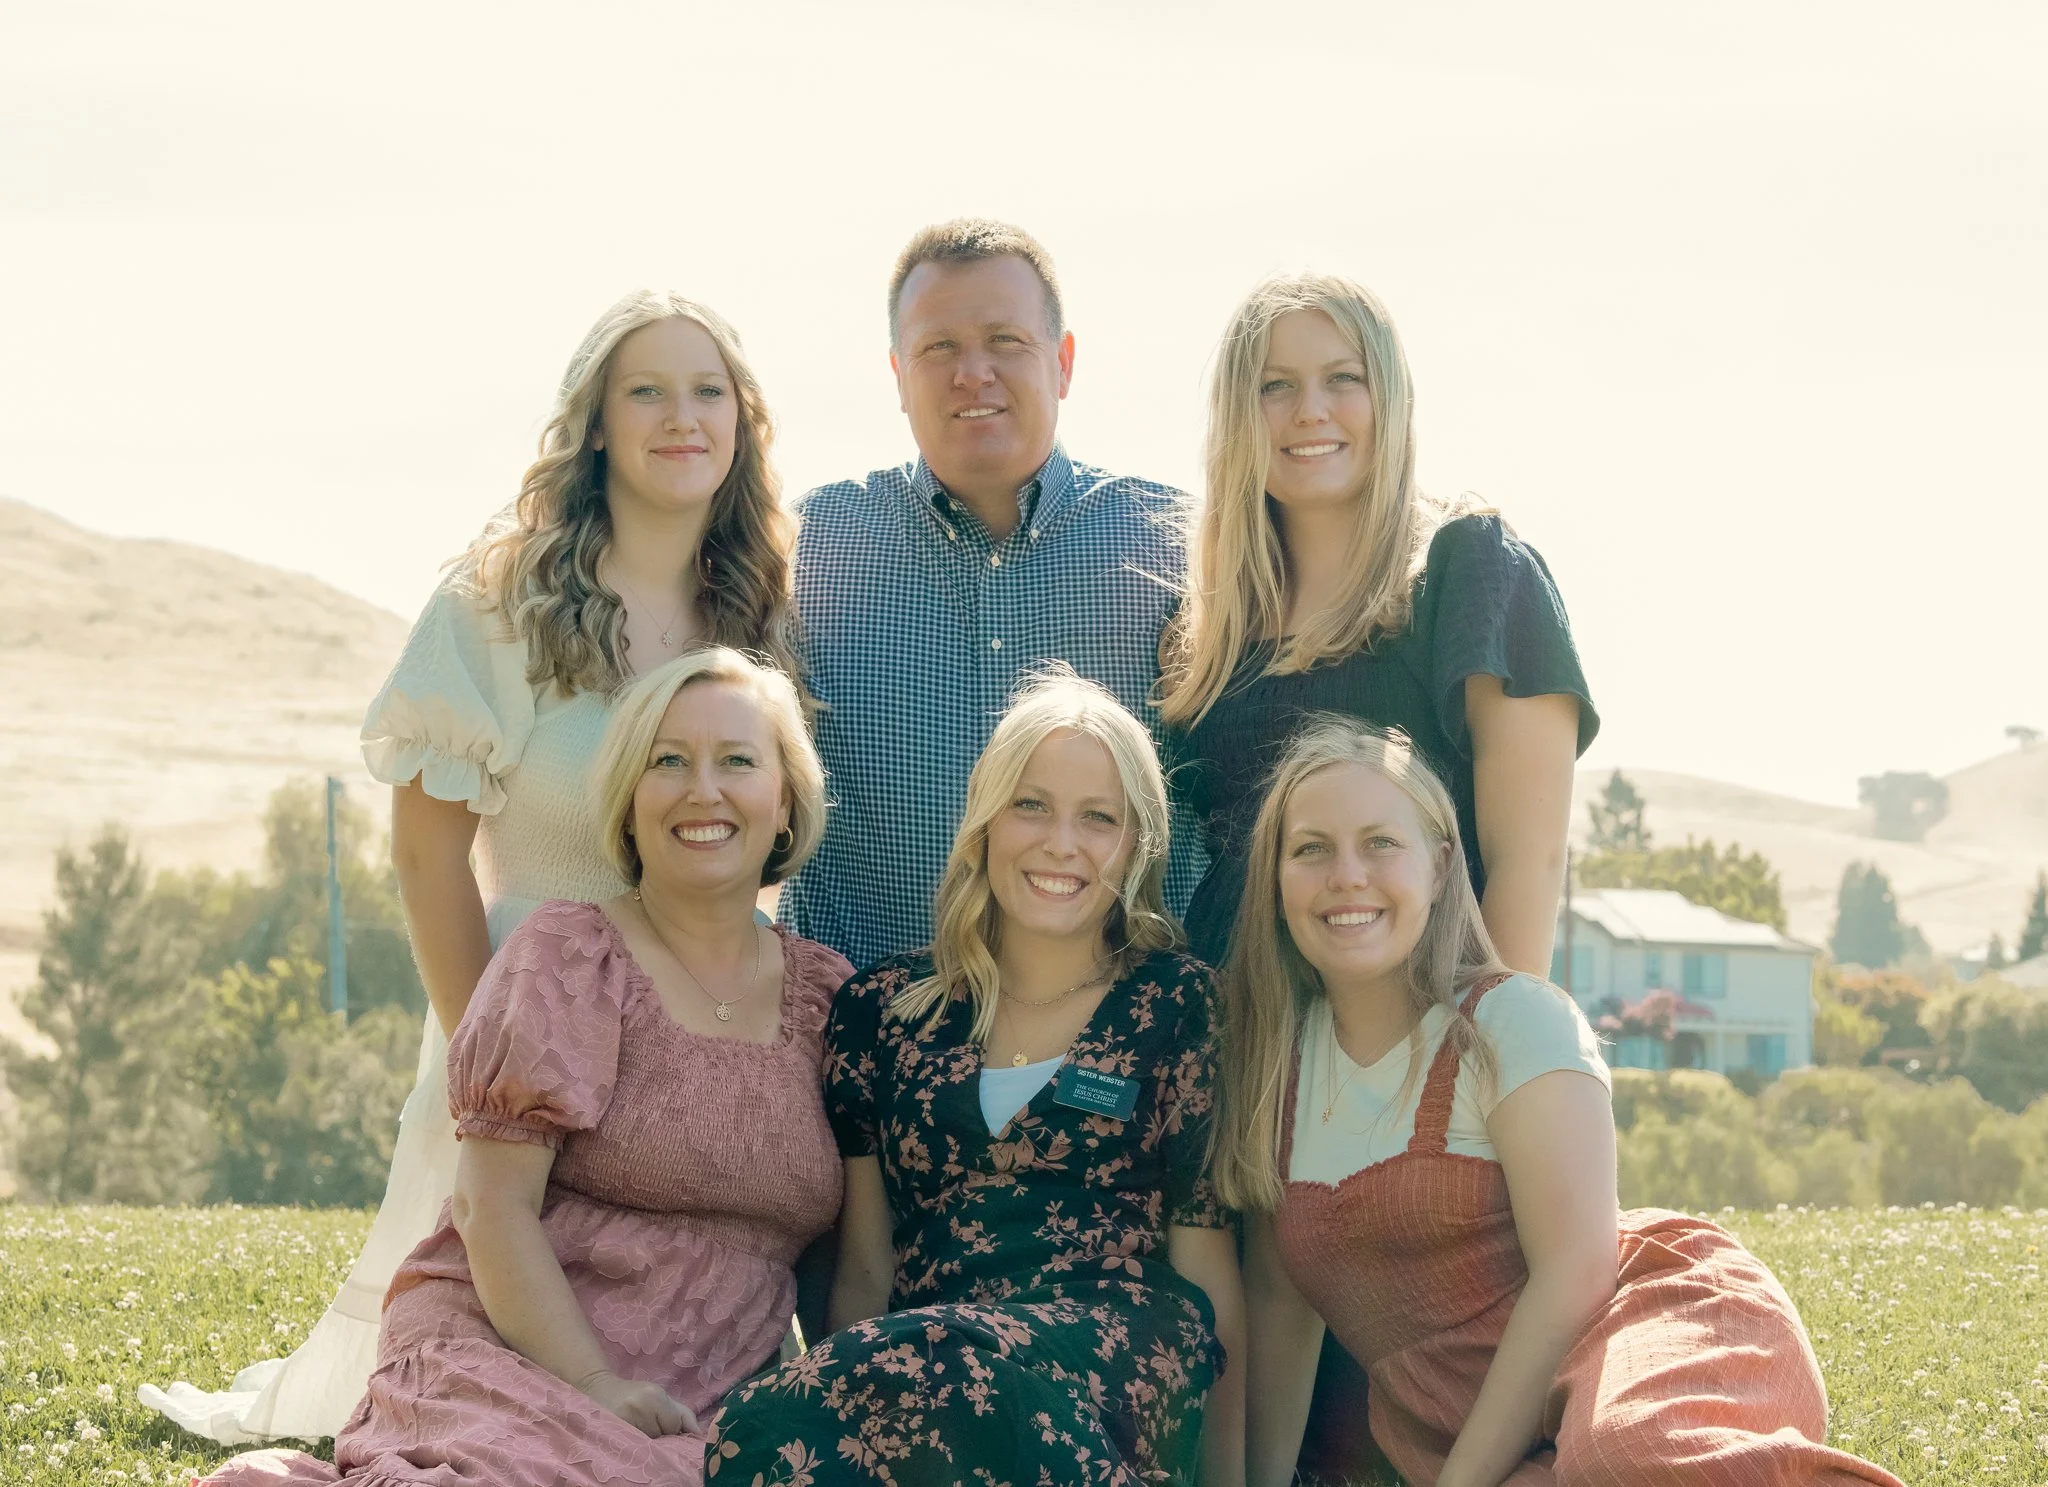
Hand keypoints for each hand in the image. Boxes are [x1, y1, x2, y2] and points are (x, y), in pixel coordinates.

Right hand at [580, 1369, 699, 1437]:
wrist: (598, 1388)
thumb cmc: (635, 1394)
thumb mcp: (661, 1396)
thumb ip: (683, 1414)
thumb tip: (699, 1435)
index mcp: (654, 1396)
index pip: (673, 1426)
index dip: (669, 1427)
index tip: (658, 1421)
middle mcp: (639, 1406)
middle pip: (661, 1437)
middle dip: (658, 1435)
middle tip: (645, 1424)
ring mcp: (623, 1420)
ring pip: (647, 1444)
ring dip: (645, 1440)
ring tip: (635, 1428)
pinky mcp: (610, 1432)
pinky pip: (632, 1447)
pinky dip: (633, 1444)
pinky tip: (627, 1435)